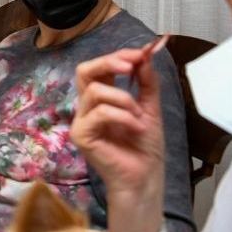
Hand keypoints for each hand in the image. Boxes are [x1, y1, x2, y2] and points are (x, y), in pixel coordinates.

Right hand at [73, 47, 165, 231]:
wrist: (145, 178)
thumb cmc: (145, 148)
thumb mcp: (150, 108)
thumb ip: (146, 82)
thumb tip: (146, 55)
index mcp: (101, 99)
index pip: (99, 68)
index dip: (118, 56)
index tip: (142, 53)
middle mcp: (87, 107)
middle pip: (84, 71)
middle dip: (108, 63)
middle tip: (130, 66)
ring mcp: (81, 121)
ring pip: (95, 91)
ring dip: (124, 98)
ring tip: (140, 115)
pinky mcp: (81, 136)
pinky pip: (99, 113)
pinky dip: (123, 116)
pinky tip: (137, 127)